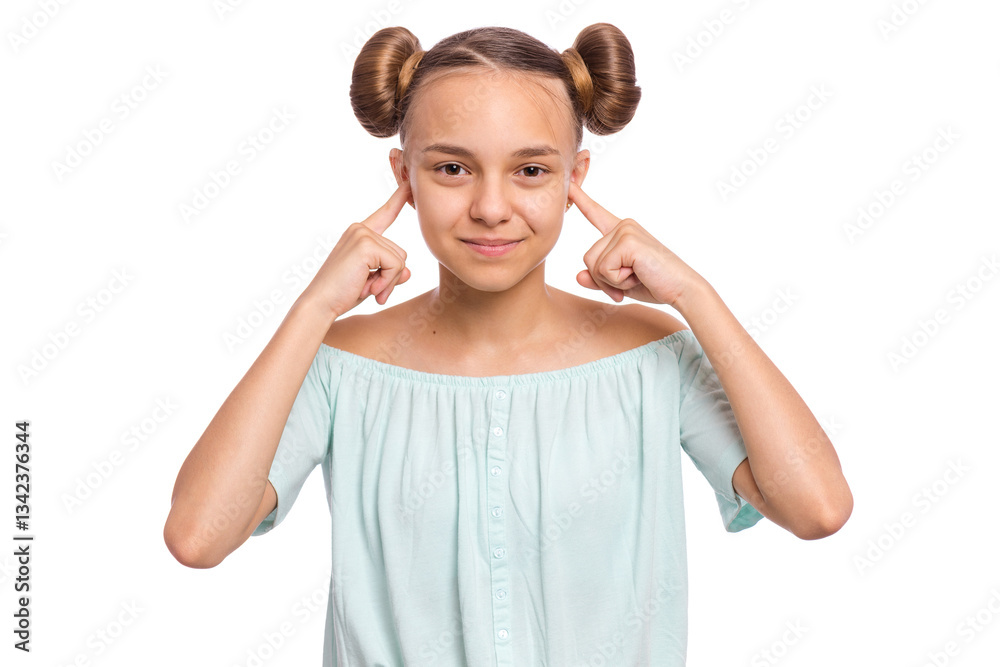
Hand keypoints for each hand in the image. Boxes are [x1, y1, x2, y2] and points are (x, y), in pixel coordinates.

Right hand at [298, 180, 412, 318]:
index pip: (385, 214)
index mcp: (360, 233)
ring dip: (388, 282)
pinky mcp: (366, 245)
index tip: (409, 184)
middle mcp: (361, 229)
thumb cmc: (342, 294)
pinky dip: (386, 282)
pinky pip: (396, 266)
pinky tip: (369, 289)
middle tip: (371, 290)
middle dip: (391, 277)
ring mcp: (363, 235)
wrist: (320, 304)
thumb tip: (408, 272)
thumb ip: (391, 274)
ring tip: (368, 289)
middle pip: (401, 253)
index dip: (398, 199)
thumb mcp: (373, 281)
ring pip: (400, 261)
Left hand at [568, 180, 702, 307]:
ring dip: (611, 282)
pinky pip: (604, 270)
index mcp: (622, 232)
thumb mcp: (619, 284)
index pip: (596, 214)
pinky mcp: (628, 241)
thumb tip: (578, 276)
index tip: (570, 184)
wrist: (683, 290)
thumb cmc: (655, 285)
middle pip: (588, 258)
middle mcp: (623, 226)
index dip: (581, 200)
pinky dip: (618, 282)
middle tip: (631, 281)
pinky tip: (637, 276)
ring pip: (593, 265)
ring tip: (636, 277)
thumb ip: (598, 279)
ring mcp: (625, 231)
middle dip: (604, 280)